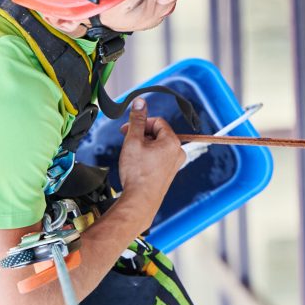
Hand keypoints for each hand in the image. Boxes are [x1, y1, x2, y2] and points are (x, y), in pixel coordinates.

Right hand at [118, 98, 184, 221]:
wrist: (140, 201)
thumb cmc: (138, 174)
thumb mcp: (133, 141)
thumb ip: (137, 120)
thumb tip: (140, 102)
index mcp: (172, 142)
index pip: (157, 122)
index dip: (141, 123)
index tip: (127, 129)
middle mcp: (177, 153)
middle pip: (158, 133)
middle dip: (141, 134)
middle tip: (127, 140)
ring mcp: (174, 164)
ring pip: (157, 146)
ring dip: (143, 146)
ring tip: (131, 155)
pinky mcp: (168, 174)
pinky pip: (158, 158)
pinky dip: (147, 157)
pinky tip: (137, 165)